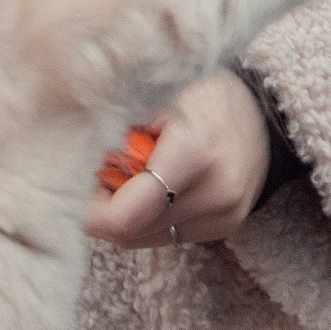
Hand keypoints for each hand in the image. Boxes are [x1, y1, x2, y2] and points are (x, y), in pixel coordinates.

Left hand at [84, 71, 270, 249]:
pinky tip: (154, 184)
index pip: (125, 216)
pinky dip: (150, 215)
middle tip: (98, 172)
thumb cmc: (202, 91)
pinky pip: (167, 235)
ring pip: (145, 238)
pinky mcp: (227, 226)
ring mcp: (225, 215)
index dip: (89, 210)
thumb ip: (116, 123)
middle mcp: (216, 192)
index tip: (73, 187)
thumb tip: (66, 156)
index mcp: (195, 151)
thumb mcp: (157, 91)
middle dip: (104, 207)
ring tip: (128, 173)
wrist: (264, 107)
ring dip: (126, 213)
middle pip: (130, 230)